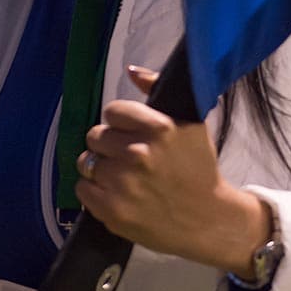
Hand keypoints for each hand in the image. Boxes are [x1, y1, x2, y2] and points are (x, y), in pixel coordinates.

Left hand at [75, 65, 271, 278]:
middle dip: (108, 145)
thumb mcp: (190, 125)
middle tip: (126, 157)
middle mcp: (138, 153)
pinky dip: (94, 191)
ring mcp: (123, 183)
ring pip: (86, 161)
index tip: (130, 133)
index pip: (112, 111)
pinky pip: (82, 189)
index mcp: (159, 128)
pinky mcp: (112, 210)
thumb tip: (131, 70)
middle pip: (95, 135)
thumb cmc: (198, 169)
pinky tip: (114, 193)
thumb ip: (158, 90)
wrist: (208, 220)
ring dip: (100, 167)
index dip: (120, 122)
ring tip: (120, 176)